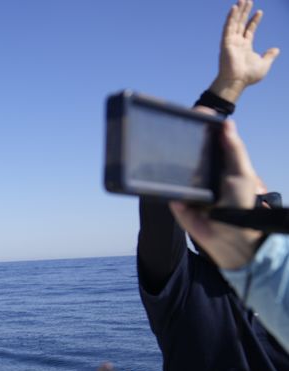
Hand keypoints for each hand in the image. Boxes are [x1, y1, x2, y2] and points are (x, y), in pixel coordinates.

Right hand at [169, 120, 263, 268]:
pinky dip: (159, 181)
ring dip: (165, 160)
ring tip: (155, 144)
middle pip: (186, 152)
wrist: (228, 235)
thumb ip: (234, 149)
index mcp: (217, 163)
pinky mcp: (174, 201)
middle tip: (168, 126)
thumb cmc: (241, 204)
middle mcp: (201, 173)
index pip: (206, 141)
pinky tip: (151, 169)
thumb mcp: (242, 172)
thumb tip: (226, 122)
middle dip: (178, 141)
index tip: (192, 113)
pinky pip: (165, 188)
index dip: (200, 127)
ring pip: (172, 169)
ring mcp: (186, 186)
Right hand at [210, 0, 279, 101]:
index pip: (249, 30)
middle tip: (248, 0)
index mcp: (245, 47)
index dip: (254, 20)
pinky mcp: (226, 43)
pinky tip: (234, 8)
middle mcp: (237, 43)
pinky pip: (228, 27)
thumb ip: (269, 55)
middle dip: (245, 12)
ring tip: (242, 0)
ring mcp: (231, 42)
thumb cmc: (248, 76)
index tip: (259, 11)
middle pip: (241, 24)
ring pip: (235, 23)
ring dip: (238, 11)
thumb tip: (276, 49)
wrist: (237, 81)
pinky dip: (231, 17)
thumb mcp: (264, 64)